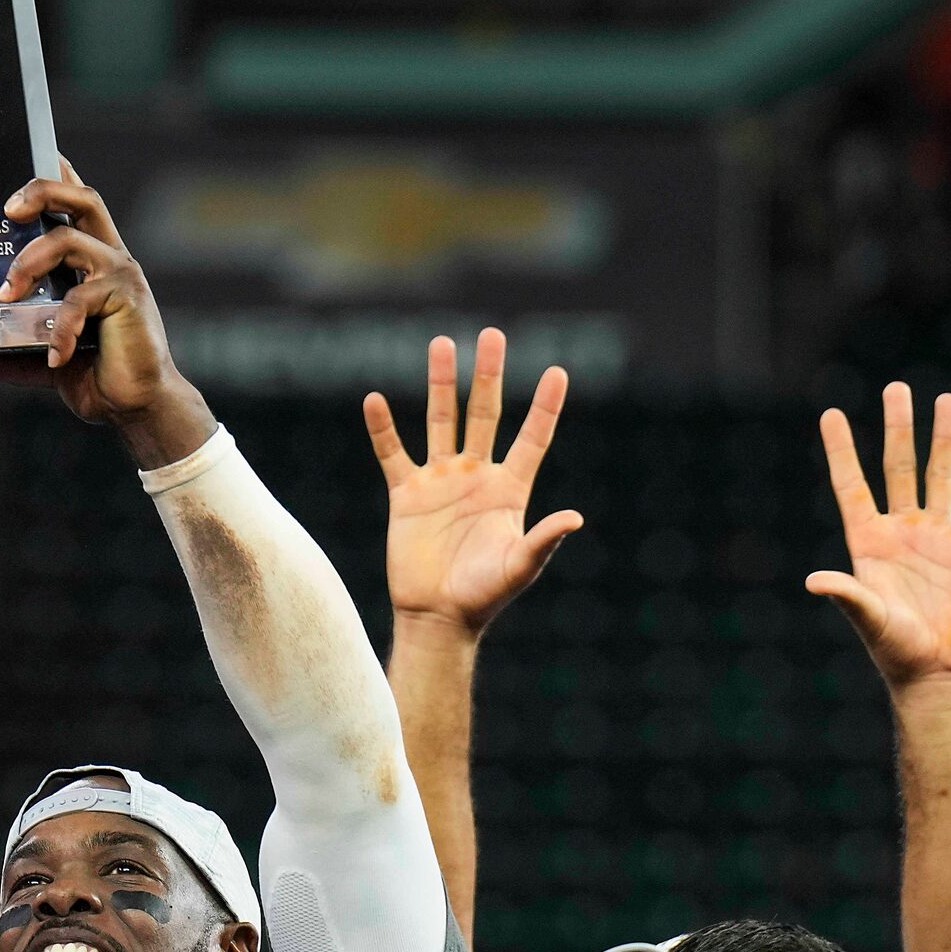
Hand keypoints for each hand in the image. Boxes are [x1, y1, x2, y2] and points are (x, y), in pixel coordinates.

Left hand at [0, 164, 214, 464]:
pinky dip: (59, 328)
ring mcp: (119, 275)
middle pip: (82, 198)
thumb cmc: (89, 372)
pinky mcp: (126, 298)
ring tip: (6, 295)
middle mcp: (109, 257)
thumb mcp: (33, 350)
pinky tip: (53, 355)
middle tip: (6, 209)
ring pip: (68, 240)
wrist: (135, 406)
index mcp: (91, 259)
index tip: (36, 150)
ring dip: (28, 263)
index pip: (75, 201)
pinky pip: (79, 299)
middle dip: (42, 190)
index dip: (57, 172)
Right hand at [364, 329, 582, 637]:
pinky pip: (392, 453)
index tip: (557, 371)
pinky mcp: (407, 495)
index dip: (545, 406)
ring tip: (441, 344)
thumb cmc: (485, 596)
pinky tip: (374, 400)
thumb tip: (575, 518)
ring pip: (441, 421)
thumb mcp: (520, 567)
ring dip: (441, 384)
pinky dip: (383, 428)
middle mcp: (476, 477)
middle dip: (489, 375)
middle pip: (484, 414)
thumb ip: (544, 540)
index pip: (532, 438)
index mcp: (509, 490)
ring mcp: (441, 482)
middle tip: (492, 335)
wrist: (438, 616)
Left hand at [808, 382, 950, 685]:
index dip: (841, 451)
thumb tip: (813, 581)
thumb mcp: (869, 618)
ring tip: (948, 400)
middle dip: (899, 428)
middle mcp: (903, 531)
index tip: (830, 414)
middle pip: (900, 468)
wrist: (937, 672)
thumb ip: (847, 595)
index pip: (852, 485)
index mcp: (870, 541)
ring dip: (946, 439)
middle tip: (896, 388)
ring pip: (943, 476)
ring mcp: (939, 537)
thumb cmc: (895, 648)